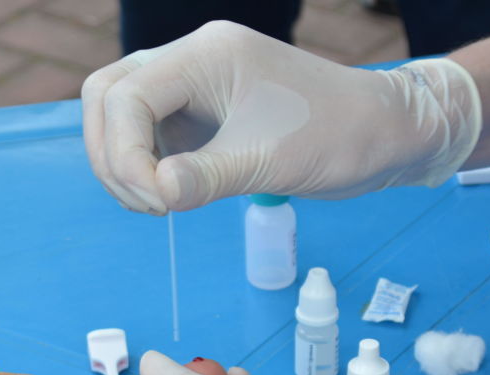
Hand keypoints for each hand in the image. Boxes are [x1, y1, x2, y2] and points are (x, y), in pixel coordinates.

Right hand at [82, 21, 480, 213]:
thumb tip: (159, 191)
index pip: (126, 95)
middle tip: (148, 204)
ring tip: (160, 204)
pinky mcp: (197, 113)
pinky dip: (143, 167)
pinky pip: (146, 135)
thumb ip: (207, 177)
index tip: (159, 202)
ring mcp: (191, 86)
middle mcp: (192, 60)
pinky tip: (171, 196)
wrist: (382, 134)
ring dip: (123, 164)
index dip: (123, 154)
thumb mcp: (271, 162)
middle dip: (111, 155)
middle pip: (107, 94)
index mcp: (207, 54)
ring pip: (119, 115)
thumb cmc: (339, 137)